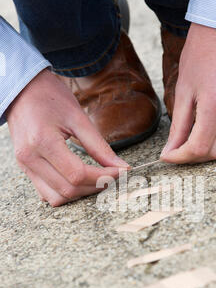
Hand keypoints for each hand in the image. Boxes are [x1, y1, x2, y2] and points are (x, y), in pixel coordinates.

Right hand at [7, 69, 128, 206]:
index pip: (78, 174)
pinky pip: (46, 193)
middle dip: (95, 186)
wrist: (22, 90)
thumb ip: (100, 146)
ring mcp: (25, 166)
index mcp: (43, 141)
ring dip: (80, 193)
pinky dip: (65, 192)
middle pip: (69, 189)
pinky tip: (79, 180)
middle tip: (113, 175)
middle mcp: (30, 158)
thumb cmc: (50, 97)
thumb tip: (122, 167)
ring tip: (97, 179)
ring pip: (57, 198)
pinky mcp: (25, 169)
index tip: (120, 171)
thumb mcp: (78, 117)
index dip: (103, 177)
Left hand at [161, 24, 215, 163]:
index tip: (168, 157)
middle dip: (195, 156)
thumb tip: (170, 152)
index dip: (181, 157)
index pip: (199, 147)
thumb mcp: (183, 90)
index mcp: (215, 102)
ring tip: (199, 139)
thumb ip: (178, 126)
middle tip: (180, 149)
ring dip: (214, 150)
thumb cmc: (200, 55)